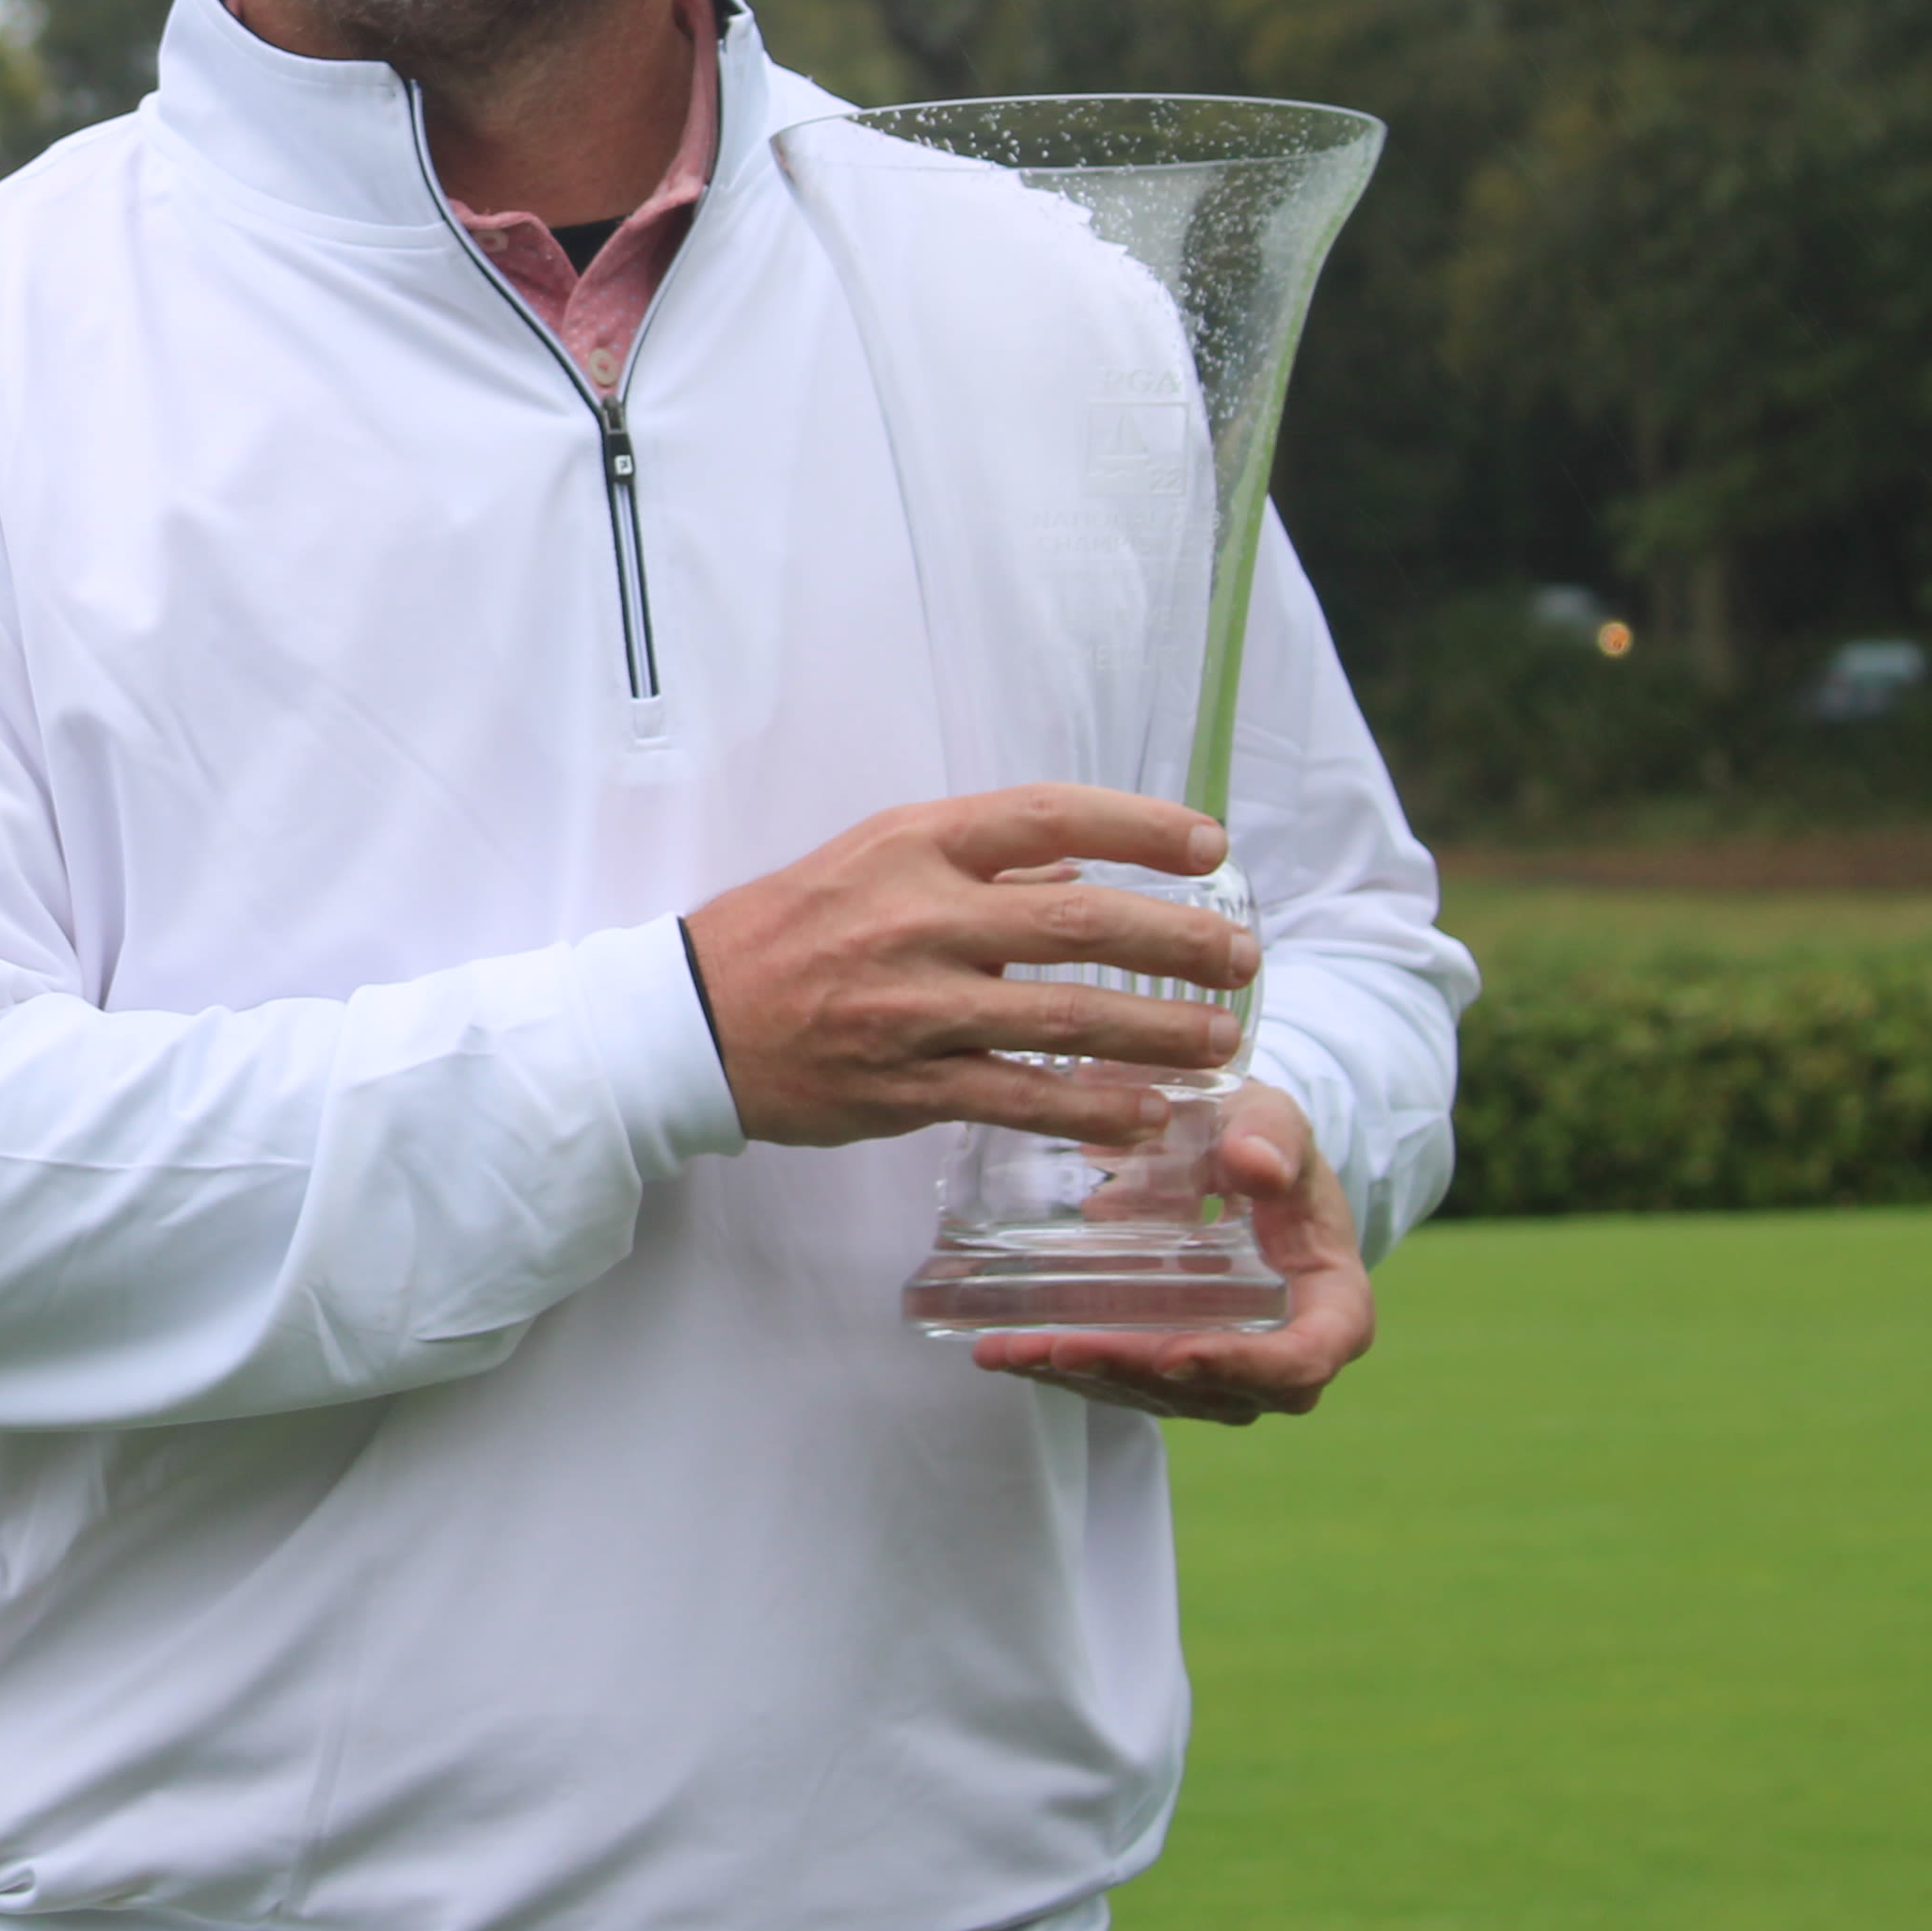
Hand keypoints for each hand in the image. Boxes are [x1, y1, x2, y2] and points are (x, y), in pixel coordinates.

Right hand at [679, 785, 1252, 1149]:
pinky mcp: (905, 1085)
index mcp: (911, 845)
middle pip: (1080, 921)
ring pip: (1065, 1016)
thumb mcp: (871, 861)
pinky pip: (1020, 1095)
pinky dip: (1093, 1107)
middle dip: (1178, 941)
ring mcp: (912, 1005)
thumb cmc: (784, 930)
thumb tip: (1076, 868)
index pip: (1048, 817)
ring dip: (1160, 1031)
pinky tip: (1149, 1113)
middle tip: (1243, 958)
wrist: (688, 1019)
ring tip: (1223, 1039)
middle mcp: (917, 917)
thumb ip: (977, 865)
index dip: (1141, 827)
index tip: (1211, 847)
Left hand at [970, 1087, 1369, 1423]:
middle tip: (1063, 1349)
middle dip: (1134, 1372)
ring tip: (1013, 1349)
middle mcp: (1283, 1354)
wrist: (1233, 1156)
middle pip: (1217, 1389)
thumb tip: (1256, 1164)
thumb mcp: (1273, 1119)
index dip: (1242, 1366)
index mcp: (1332, 1305)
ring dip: (1085, 1375)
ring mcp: (1226, 1367)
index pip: (1304, 1359)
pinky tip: (1003, 1349)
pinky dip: (1065, 1365)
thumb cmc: (1262, 1139)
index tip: (1176, 1352)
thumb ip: (1272, 1136)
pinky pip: (1125, 1378)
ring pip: (1159, 1392)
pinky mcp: (1174, 1362)